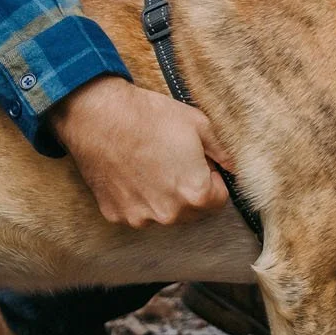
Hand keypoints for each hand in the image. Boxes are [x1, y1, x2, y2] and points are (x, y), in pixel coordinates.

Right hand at [53, 75, 232, 227]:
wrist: (100, 116)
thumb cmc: (151, 117)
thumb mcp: (199, 125)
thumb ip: (223, 153)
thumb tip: (235, 168)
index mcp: (195, 193)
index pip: (220, 200)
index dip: (213, 179)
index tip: (201, 164)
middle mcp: (169, 214)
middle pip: (193, 212)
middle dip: (192, 192)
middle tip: (177, 162)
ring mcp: (140, 217)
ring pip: (165, 214)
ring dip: (165, 198)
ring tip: (153, 165)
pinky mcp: (116, 215)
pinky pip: (138, 212)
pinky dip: (139, 198)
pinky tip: (133, 173)